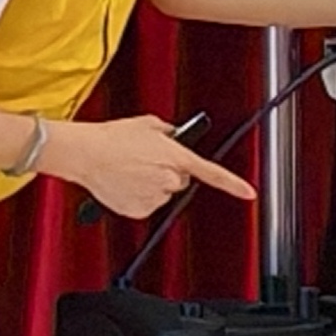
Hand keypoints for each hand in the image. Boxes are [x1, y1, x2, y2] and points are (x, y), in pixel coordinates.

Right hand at [52, 115, 257, 221]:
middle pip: (180, 180)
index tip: (248, 192)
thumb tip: (173, 136)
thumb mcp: (148, 124)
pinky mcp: (139, 210)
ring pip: (163, 193)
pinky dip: (139, 196)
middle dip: (169, 171)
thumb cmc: (112, 138)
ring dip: (153, 184)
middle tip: (147, 161)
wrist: (86, 153)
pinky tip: (125, 183)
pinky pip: (147, 205)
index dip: (233, 184)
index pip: (212, 173)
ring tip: (131, 170)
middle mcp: (168, 178)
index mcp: (175, 156)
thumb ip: (168, 132)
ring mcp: (154, 196)